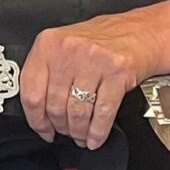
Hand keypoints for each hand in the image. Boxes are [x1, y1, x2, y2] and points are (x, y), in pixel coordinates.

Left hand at [19, 13, 160, 150]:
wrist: (138, 32)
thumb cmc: (99, 41)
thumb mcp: (64, 46)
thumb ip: (47, 72)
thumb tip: (38, 112)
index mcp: (48, 44)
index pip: (31, 91)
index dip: (36, 119)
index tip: (42, 129)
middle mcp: (69, 49)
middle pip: (55, 105)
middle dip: (60, 127)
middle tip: (65, 132)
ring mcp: (94, 60)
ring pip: (78, 112)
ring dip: (78, 132)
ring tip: (80, 136)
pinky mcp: (117, 72)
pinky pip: (102, 112)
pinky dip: (97, 131)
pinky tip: (95, 137)